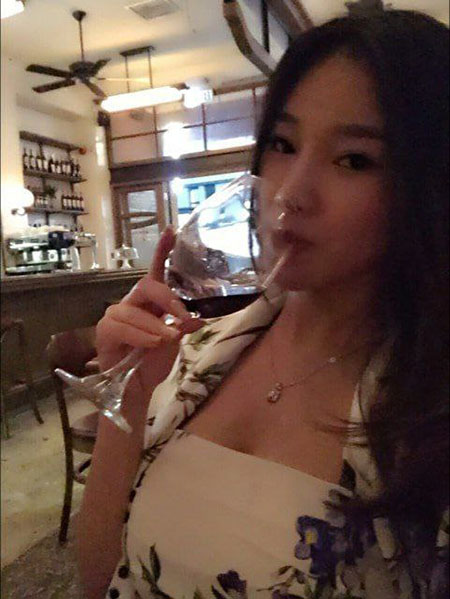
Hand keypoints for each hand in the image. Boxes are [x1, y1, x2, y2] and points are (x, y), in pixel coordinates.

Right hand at [95, 227, 204, 392]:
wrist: (136, 389)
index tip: (172, 230)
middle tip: (183, 315)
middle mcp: (134, 303)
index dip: (163, 251)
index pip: (157, 272)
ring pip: (134, 309)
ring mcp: (117, 314)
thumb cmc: (154, 362)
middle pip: (146, 285)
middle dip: (167, 298)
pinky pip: (120, 325)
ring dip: (155, 325)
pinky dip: (140, 334)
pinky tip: (152, 342)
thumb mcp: (175, 343)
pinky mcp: (104, 330)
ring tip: (167, 339)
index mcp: (153, 302)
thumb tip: (195, 318)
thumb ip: (182, 327)